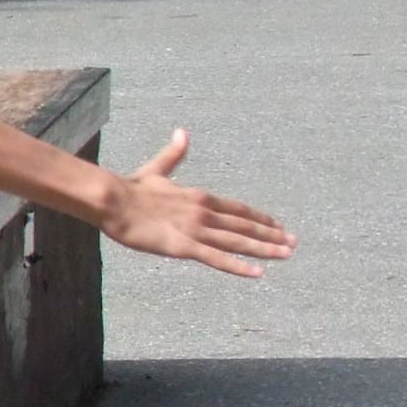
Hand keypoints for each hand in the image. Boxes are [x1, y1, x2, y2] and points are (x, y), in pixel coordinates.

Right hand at [94, 131, 293, 278]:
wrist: (112, 199)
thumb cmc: (131, 188)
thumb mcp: (157, 170)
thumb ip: (174, 155)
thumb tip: (183, 132)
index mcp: (199, 196)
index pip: (238, 209)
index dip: (260, 218)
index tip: (278, 225)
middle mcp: (204, 212)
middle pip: (245, 225)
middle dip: (272, 234)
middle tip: (294, 242)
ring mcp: (196, 230)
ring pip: (238, 241)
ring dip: (264, 249)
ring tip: (287, 254)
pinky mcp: (184, 246)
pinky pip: (217, 258)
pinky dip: (238, 266)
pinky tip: (258, 274)